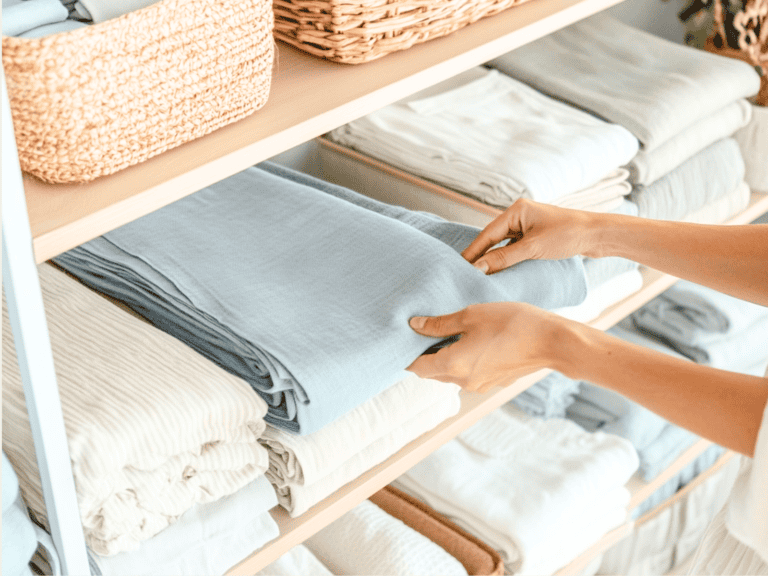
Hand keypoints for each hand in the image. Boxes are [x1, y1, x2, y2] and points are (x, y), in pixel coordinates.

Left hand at [406, 302, 565, 392]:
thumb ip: (440, 323)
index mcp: (454, 365)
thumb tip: (414, 326)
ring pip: (449, 375)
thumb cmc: (512, 323)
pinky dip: (460, 361)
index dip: (406, 355)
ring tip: (443, 333)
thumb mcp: (471, 315)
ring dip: (442, 358)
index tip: (401, 340)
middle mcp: (464, 381)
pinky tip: (467, 341)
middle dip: (423, 356)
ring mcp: (480, 385)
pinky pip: (467, 375)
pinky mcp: (493, 382)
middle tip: (420, 333)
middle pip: (431, 373)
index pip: (417, 367)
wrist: (552, 341)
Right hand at [462, 198, 600, 274]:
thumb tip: (478, 267)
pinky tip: (500, 271)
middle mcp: (520, 215)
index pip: (487, 233)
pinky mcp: (536, 236)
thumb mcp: (532, 248)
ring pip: (504, 245)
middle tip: (465, 272)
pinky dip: (507, 259)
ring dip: (495, 259)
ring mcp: (529, 225)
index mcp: (517, 210)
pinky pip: (515, 248)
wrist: (598, 235)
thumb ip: (504, 258)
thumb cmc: (568, 235)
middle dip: (481, 255)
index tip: (459, 265)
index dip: (473, 251)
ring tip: (480, 275)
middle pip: (493, 238)